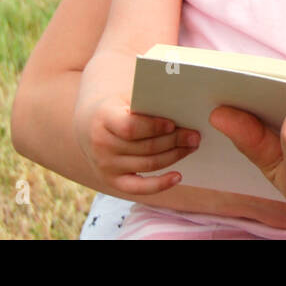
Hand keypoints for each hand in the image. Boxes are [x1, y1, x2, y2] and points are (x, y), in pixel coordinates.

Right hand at [73, 93, 199, 194]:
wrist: (91, 125)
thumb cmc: (119, 107)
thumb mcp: (127, 96)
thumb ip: (148, 100)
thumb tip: (180, 102)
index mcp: (104, 118)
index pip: (130, 127)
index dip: (154, 127)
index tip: (173, 123)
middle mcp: (102, 144)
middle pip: (144, 147)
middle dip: (174, 141)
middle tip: (194, 136)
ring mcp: (106, 165)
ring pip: (148, 164)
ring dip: (174, 156)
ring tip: (191, 146)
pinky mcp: (112, 180)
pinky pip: (139, 188)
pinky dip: (160, 184)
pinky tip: (177, 176)